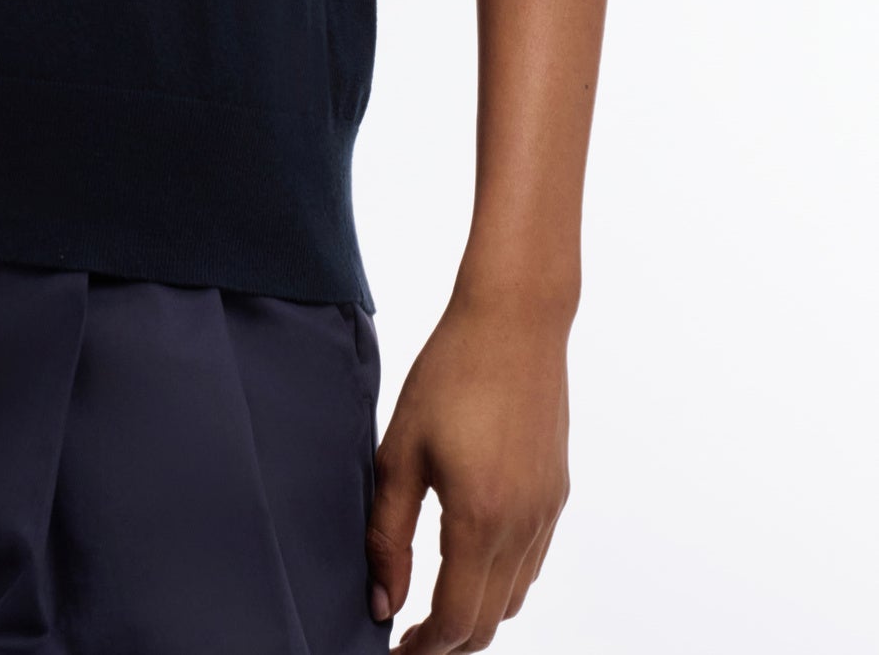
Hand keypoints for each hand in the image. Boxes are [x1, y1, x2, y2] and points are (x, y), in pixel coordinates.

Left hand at [364, 295, 569, 651]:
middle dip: (447, 642)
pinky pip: (531, 562)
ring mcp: (547, 511)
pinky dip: (500, 580)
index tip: (392, 648)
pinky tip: (468, 559)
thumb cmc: (451, 372)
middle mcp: (523, 526)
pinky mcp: (557, 493)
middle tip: (407, 636)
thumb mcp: (400, 451)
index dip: (421, 648)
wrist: (515, 319)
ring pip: (514, 597)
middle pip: (488, 622)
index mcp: (480, 518)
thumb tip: (382, 600)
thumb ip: (387, 533)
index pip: (455, 621)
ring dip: (475, 613)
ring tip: (432, 602)